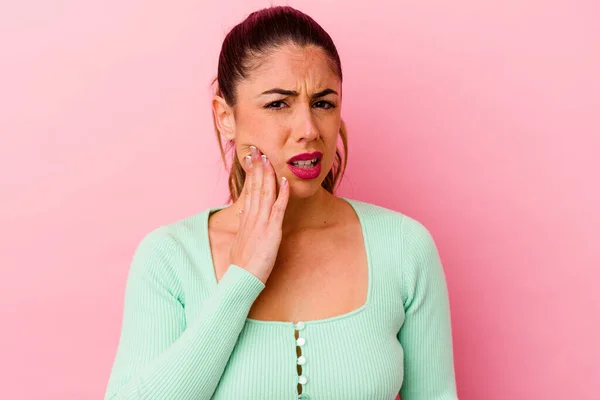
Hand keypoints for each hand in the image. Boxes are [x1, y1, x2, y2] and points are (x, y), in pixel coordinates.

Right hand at [229, 146, 289, 283]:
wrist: (241, 278)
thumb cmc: (242, 264)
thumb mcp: (241, 241)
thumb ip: (245, 226)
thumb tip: (244, 213)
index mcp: (246, 219)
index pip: (249, 191)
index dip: (251, 174)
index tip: (252, 160)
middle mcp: (252, 217)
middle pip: (255, 187)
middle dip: (256, 168)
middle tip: (257, 151)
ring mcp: (261, 222)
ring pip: (265, 193)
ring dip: (267, 175)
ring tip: (268, 159)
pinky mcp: (271, 230)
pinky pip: (277, 208)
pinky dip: (281, 193)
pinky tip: (284, 181)